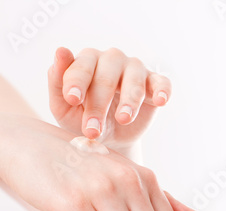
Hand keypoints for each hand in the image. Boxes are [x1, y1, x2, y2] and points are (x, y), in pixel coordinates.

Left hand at [48, 47, 171, 153]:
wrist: (109, 139)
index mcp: (87, 61)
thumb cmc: (82, 119)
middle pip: (106, 76)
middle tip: (93, 130)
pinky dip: (162, 90)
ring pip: (134, 79)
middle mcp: (112, 60)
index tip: (72, 99)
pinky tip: (160, 101)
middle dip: (99, 104)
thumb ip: (57, 81)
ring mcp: (135, 70)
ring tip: (123, 119)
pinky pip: (162, 83)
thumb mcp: (63, 107)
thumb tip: (61, 51)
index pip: (82, 66)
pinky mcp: (155, 84)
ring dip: (129, 101)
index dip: (77, 82)